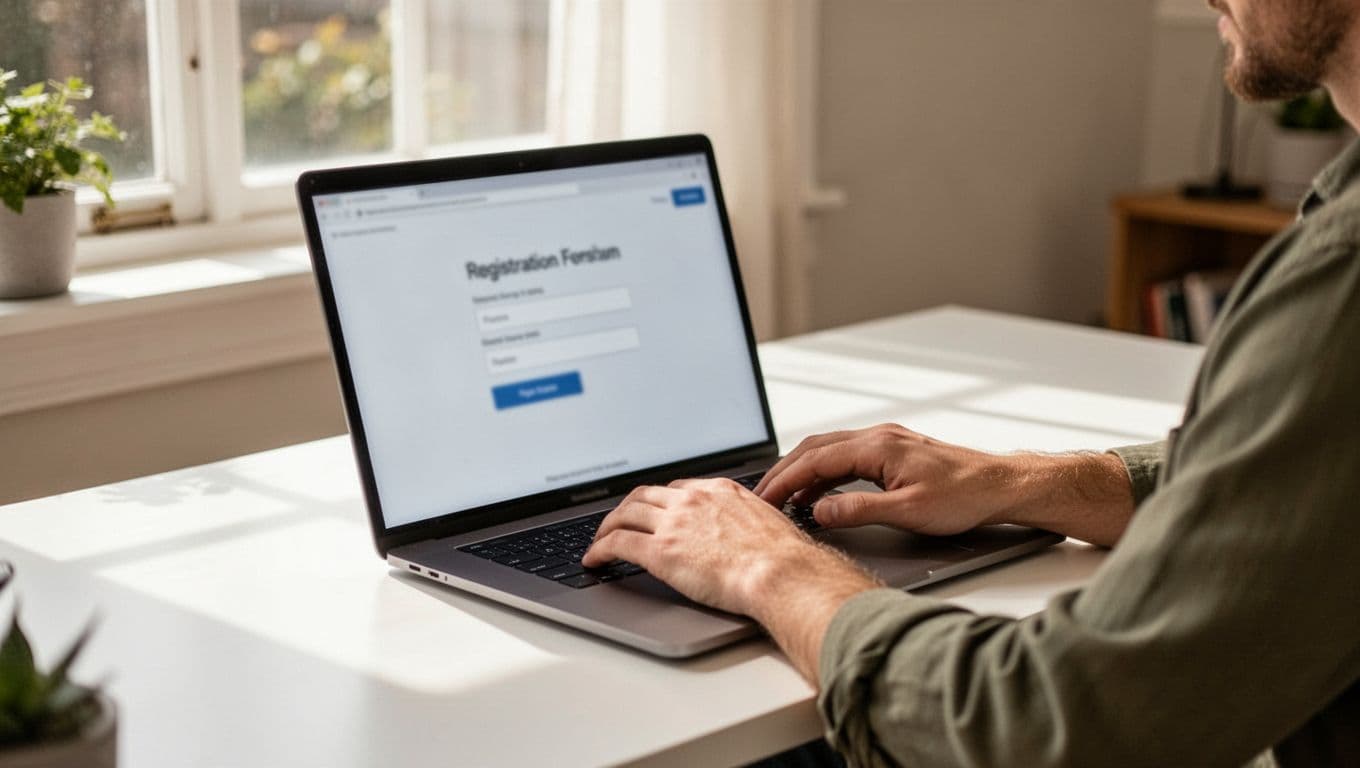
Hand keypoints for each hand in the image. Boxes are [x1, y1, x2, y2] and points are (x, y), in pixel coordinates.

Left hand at [582, 478, 874, 617]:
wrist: (781, 572)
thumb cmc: (783, 558)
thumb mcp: (766, 523)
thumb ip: (747, 521)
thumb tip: (748, 534)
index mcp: (719, 491)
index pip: (677, 489)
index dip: (659, 501)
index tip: (653, 512)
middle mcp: (692, 500)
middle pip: (645, 496)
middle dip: (627, 509)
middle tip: (618, 522)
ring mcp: (673, 523)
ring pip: (625, 514)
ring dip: (607, 526)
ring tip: (599, 540)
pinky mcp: (660, 550)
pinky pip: (617, 543)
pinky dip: (600, 549)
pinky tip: (594, 559)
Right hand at [755, 424, 1018, 535]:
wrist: (1001, 485)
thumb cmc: (964, 497)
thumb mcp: (907, 512)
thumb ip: (857, 510)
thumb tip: (818, 510)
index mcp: (876, 447)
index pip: (814, 460)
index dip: (783, 480)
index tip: (762, 499)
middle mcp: (877, 437)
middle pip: (814, 448)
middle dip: (783, 472)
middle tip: (761, 497)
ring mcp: (885, 441)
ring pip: (829, 450)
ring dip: (802, 471)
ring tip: (783, 498)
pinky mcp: (893, 451)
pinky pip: (846, 456)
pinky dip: (825, 473)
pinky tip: (820, 494)